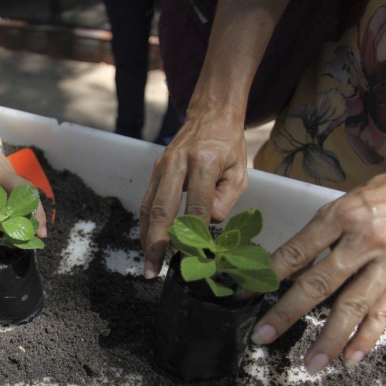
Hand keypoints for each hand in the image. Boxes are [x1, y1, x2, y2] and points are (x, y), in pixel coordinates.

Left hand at [0, 115, 47, 235]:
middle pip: (27, 193)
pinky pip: (20, 184)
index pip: (5, 202)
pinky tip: (21, 212)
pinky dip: (26, 199)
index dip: (14, 220)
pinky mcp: (6, 165)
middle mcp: (0, 172)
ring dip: (34, 207)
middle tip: (41, 234)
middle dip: (37, 214)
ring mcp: (6, 167)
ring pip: (26, 189)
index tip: (19, 236)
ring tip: (36, 228)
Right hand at [139, 111, 247, 277]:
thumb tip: (207, 225)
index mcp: (204, 162)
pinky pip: (146, 202)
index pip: (198, 206)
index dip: (195, 234)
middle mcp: (177, 164)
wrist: (210, 115)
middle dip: (157, 244)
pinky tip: (147, 244)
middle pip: (163, 209)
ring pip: (149, 208)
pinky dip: (145, 225)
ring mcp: (161, 167)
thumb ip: (226, 200)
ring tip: (147, 265)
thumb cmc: (229, 146)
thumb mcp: (240, 172)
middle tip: (154, 270)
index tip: (195, 257)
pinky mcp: (154, 171)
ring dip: (146, 239)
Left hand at [252, 162, 385, 373]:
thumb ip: (324, 231)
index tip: (246, 294)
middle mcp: (363, 241)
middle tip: (263, 335)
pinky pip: (384, 312)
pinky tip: (351, 357)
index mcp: (343, 215)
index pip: (296, 250)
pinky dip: (367, 337)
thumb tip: (293, 265)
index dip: (268, 274)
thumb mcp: (351, 200)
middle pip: (319, 283)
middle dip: (287, 312)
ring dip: (329, 338)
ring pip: (352, 306)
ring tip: (311, 362)